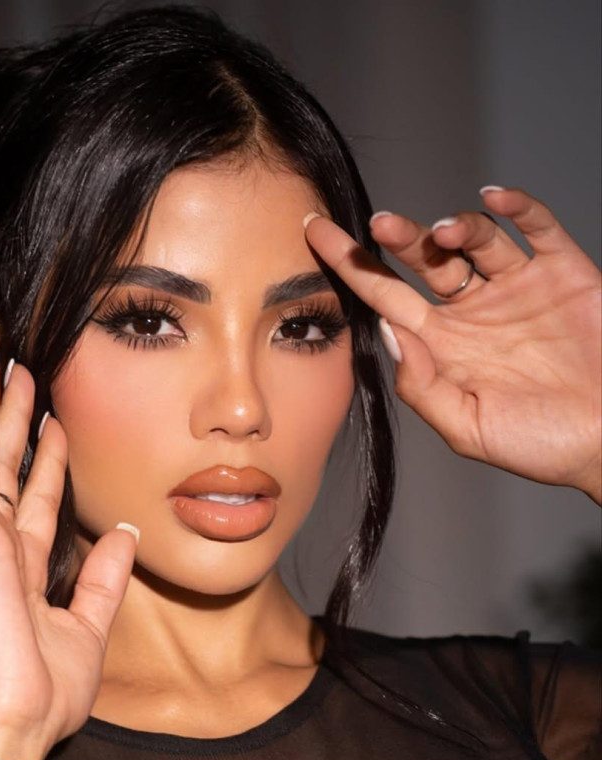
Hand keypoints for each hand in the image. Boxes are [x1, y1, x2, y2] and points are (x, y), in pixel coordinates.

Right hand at [0, 353, 137, 759]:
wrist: (19, 726)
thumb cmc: (44, 691)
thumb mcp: (91, 625)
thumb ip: (105, 577)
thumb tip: (122, 532)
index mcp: (26, 564)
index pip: (36, 495)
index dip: (45, 456)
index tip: (54, 419)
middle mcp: (0, 545)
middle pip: (3, 465)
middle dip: (9, 416)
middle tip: (16, 370)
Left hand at [305, 187, 601, 503]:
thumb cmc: (540, 443)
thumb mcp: (466, 426)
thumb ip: (422, 384)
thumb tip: (387, 333)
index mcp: (440, 342)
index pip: (384, 294)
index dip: (349, 264)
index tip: (313, 232)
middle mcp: (471, 309)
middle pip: (423, 260)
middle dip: (399, 239)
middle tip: (381, 225)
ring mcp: (516, 287)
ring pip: (475, 239)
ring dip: (456, 227)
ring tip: (446, 233)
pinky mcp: (563, 273)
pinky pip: (537, 230)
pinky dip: (517, 209)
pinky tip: (495, 199)